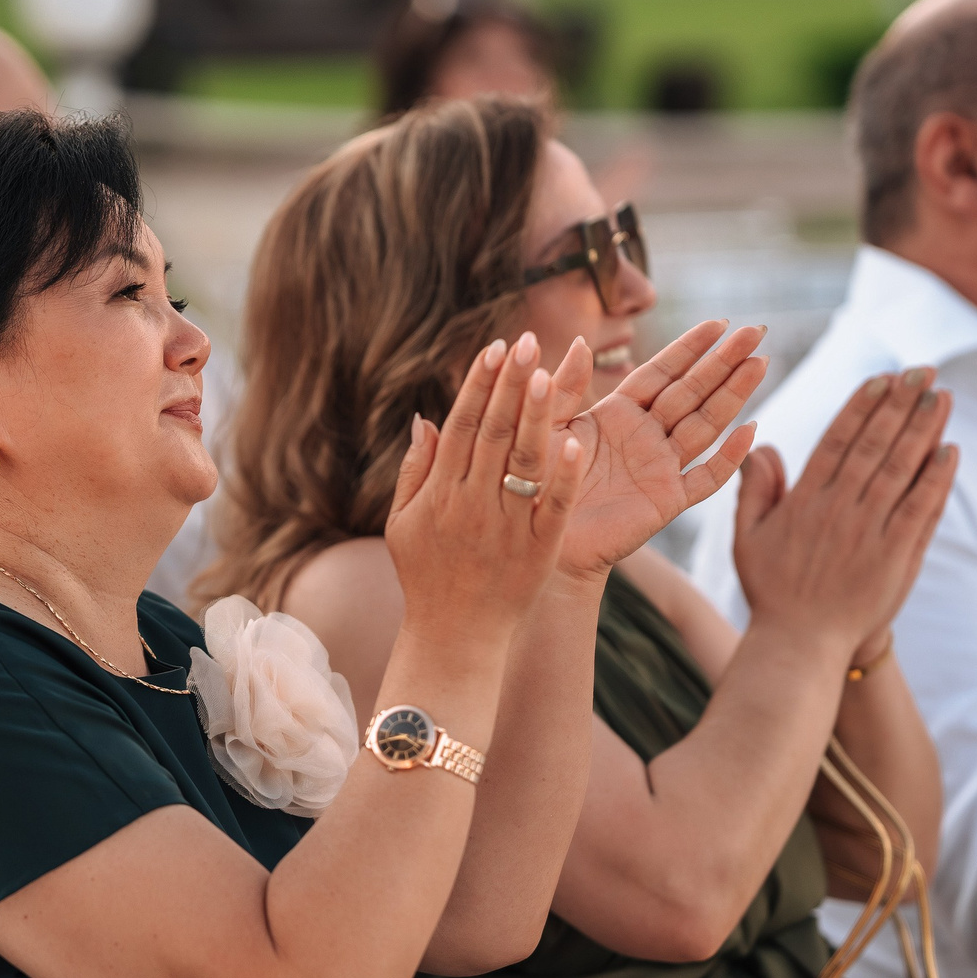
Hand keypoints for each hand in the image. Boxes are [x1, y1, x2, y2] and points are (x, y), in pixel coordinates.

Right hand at [384, 332, 589, 649]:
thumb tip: (425, 418)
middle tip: (528, 340)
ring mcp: (505, 525)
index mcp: (440, 491)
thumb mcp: (403, 523)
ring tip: (549, 372)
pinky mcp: (536, 549)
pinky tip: (574, 441)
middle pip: (494, 431)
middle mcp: (471, 502)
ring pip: (522, 460)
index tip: (497, 347)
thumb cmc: (426, 578)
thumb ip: (414, 470)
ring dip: (536, 415)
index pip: (463, 425)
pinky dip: (561, 475)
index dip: (480, 384)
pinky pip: (551, 506)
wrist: (452, 637)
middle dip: (511, 383)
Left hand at [555, 320, 766, 576]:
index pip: (662, 373)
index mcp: (618, 414)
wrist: (538, 539)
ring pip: (706, 425)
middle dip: (724, 362)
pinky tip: (751, 431)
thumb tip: (580, 341)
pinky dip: (729, 458)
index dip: (690, 348)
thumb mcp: (544, 427)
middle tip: (756, 331)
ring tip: (761, 363)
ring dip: (734, 395)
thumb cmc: (533, 483)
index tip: (720, 323)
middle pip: (693, 392)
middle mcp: (645, 436)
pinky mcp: (666, 501)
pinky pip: (706, 478)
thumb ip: (563, 388)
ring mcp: (660, 467)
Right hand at [732, 370, 956, 661]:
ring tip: (941, 395)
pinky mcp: (897, 557)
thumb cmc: (772, 590)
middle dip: (901, 404)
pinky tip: (950, 449)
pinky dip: (938, 478)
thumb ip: (755, 489)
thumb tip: (761, 446)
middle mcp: (839, 510)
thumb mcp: (747, 538)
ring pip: (902, 469)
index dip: (862, 406)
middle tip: (922, 371)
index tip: (882, 378)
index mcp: (805, 501)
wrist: (800, 643)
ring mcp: (870, 532)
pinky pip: (922, 509)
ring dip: (925, 430)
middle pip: (875, 445)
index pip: (838, 440)